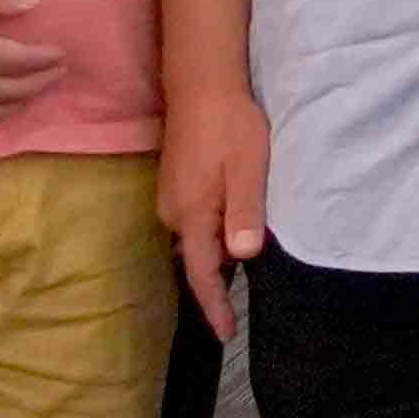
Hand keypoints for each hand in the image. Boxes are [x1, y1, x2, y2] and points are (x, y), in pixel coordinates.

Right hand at [163, 88, 272, 333]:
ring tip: (240, 278)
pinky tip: (229, 235)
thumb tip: (241, 257)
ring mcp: (170, 197)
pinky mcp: (175, 184)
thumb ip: (244, 214)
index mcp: (191, 214)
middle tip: (240, 310)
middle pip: (196, 260)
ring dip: (214, 260)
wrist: (202, 82)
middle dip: (216, 286)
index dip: (215, 306)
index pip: (202, 273)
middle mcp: (173, 212)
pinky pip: (193, 223)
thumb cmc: (230, 125)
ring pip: (194, 241)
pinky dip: (210, 237)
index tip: (226, 335)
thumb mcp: (248, 169)